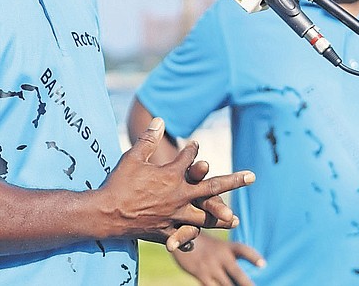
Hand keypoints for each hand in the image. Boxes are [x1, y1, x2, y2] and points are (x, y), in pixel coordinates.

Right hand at [99, 118, 254, 250]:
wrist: (106, 215)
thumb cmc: (119, 183)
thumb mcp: (133, 157)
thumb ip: (149, 139)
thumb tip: (160, 120)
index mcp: (172, 175)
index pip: (189, 157)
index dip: (193, 150)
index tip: (195, 145)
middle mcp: (179, 196)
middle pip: (212, 188)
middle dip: (234, 181)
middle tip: (252, 176)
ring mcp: (175, 216)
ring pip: (205, 218)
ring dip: (220, 216)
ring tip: (235, 219)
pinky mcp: (166, 233)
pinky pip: (184, 237)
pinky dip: (191, 238)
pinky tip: (198, 239)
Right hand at [173, 233, 264, 285]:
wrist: (180, 239)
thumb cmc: (205, 247)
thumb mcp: (219, 247)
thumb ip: (230, 257)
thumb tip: (246, 276)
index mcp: (226, 247)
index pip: (242, 250)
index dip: (253, 257)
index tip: (263, 264)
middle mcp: (220, 256)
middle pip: (237, 273)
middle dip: (248, 284)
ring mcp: (210, 266)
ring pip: (226, 285)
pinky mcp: (200, 274)